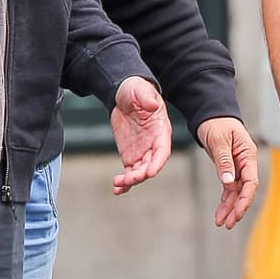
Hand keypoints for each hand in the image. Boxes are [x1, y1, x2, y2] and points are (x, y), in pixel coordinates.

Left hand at [109, 76, 172, 195]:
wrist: (123, 94)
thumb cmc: (136, 90)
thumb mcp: (140, 90)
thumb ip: (147, 98)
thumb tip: (152, 105)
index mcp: (161, 130)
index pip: (162, 150)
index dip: (158, 162)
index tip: (150, 172)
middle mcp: (154, 144)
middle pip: (151, 164)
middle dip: (141, 174)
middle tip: (129, 179)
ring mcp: (142, 152)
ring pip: (140, 172)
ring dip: (131, 181)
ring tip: (118, 184)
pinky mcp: (130, 156)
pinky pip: (129, 172)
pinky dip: (124, 182)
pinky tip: (117, 188)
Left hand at [196, 117, 259, 229]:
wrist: (211, 115)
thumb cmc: (217, 123)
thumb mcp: (219, 141)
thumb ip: (224, 161)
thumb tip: (228, 182)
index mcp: (248, 155)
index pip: (251, 182)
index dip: (245, 199)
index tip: (236, 212)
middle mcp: (246, 164)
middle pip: (245, 191)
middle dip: (237, 208)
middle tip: (227, 223)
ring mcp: (238, 168)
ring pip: (236, 193)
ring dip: (230, 208)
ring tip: (221, 222)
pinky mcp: (230, 169)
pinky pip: (229, 189)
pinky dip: (225, 201)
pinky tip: (220, 212)